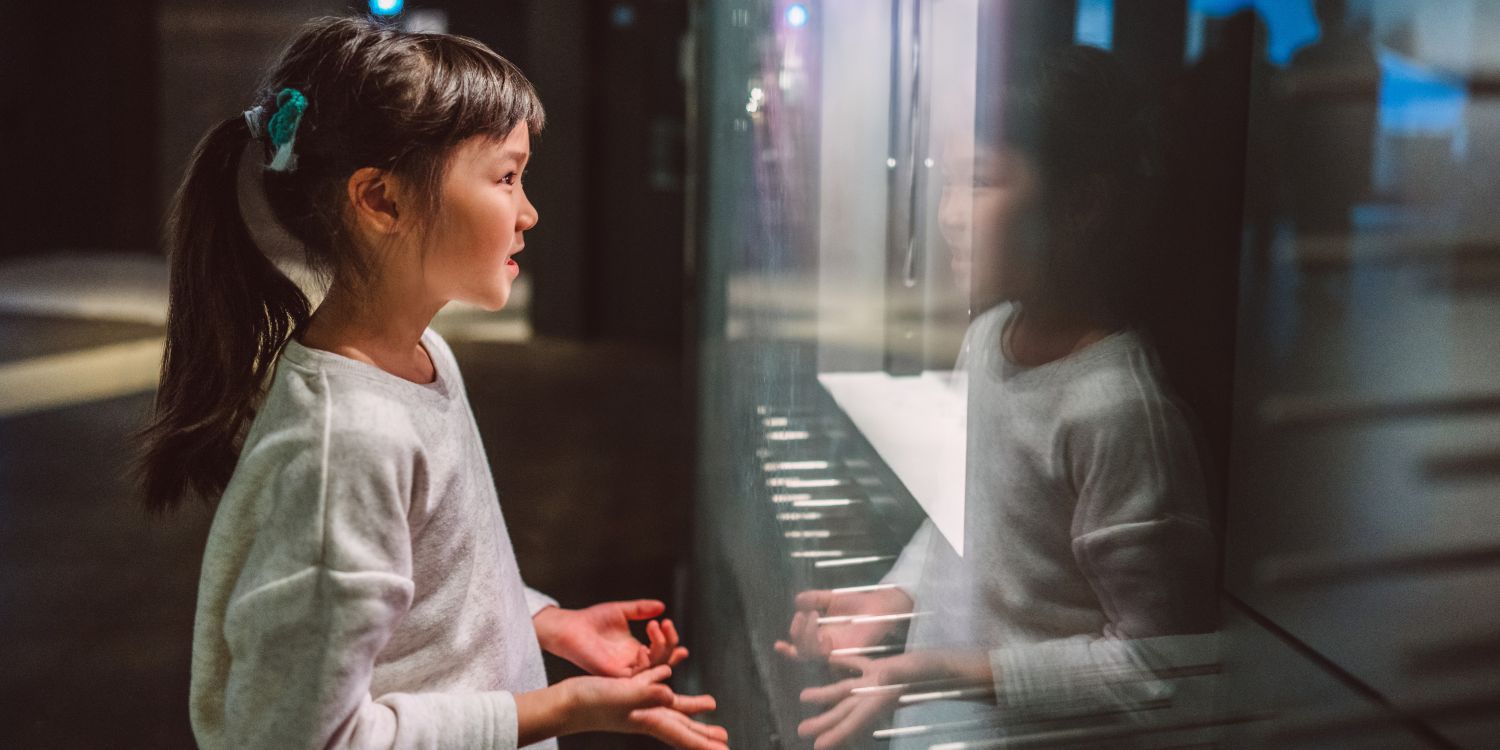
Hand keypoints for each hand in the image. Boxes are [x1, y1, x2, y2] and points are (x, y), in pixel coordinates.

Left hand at [534, 600, 688, 676]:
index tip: (673, 626)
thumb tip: (662, 606)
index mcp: (635, 650)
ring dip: (660, 649)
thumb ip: (641, 609)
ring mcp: (624, 670)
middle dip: (669, 643)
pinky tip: (643, 648)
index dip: (673, 644)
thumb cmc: (592, 619)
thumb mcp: (622, 611)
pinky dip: (644, 664)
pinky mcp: (614, 675)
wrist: (570, 626)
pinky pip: (636, 677)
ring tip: (654, 626)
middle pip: (663, 661)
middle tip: (665, 624)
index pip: (662, 652)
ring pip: (654, 669)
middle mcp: (632, 662)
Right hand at [564, 666, 729, 749]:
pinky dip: (664, 685)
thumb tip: (668, 694)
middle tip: (725, 737)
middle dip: (703, 733)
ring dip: (691, 709)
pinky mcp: (626, 694)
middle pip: (681, 726)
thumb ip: (643, 693)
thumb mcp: (619, 695)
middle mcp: (645, 716)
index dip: (703, 743)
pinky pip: (653, 689)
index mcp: (647, 719)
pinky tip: (668, 677)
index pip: (682, 734)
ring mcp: (635, 707)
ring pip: (671, 708)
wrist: (563, 703)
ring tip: (710, 704)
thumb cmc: (588, 702)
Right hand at [774, 588, 913, 661]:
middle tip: (805, 615)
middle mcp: (826, 647)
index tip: (778, 645)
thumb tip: (797, 600)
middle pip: (802, 653)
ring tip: (813, 615)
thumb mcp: (831, 598)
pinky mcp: (849, 653)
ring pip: (812, 655)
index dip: (787, 651)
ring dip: (807, 637)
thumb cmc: (858, 603)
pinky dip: (822, 648)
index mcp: (820, 636)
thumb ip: (815, 599)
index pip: (800, 648)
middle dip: (797, 634)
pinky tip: (824, 635)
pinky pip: (830, 657)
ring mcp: (837, 651)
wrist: (881, 604)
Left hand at [797, 649, 993, 749]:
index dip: (836, 735)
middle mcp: (876, 695)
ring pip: (846, 691)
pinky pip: (856, 668)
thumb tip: (882, 676)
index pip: (855, 721)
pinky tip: (828, 662)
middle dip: (824, 722)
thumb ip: (896, 675)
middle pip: (844, 711)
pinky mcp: (882, 669)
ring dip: (826, 695)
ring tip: (804, 697)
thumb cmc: (933, 671)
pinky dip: (842, 666)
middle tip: (802, 731)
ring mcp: (878, 683)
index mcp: (881, 700)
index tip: (818, 746)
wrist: (951, 668)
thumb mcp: (914, 671)